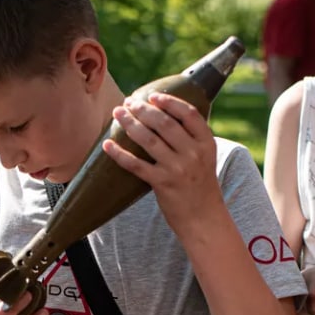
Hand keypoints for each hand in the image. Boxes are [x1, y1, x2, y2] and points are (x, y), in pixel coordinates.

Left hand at [101, 92, 220, 232]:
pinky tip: (108, 144)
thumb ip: (191, 139)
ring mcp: (177, 169)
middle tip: (129, 102)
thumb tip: (164, 116)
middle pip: (164, 123)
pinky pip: (136, 164)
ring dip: (130, 123)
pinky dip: (119, 153)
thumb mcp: (205, 158)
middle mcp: (193, 153)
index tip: (153, 96)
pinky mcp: (162, 183)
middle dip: (144, 109)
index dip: (170, 101)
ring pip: (148, 139)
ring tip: (118, 113)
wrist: (203, 219)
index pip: (189, 114)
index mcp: (206, 143)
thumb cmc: (200, 186)